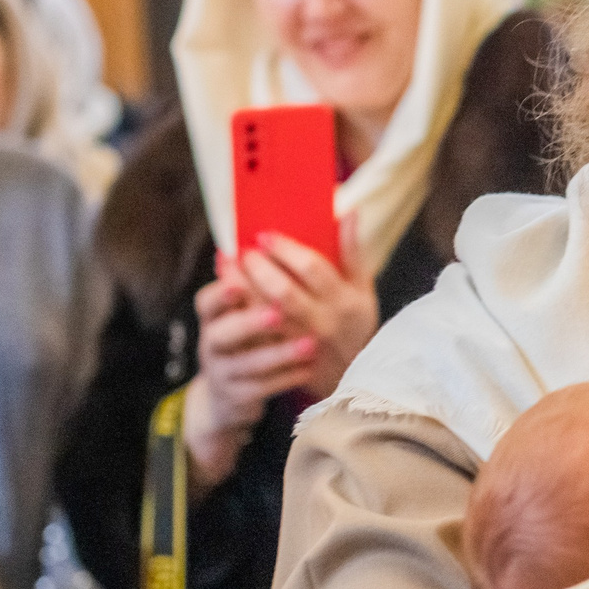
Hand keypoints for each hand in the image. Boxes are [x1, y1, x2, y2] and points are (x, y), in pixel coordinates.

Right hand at [182, 225, 375, 488]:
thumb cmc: (259, 334)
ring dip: (279, 353)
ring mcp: (225, 371)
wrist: (233, 394)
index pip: (209, 298)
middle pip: (226, 330)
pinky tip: (309, 370)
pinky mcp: (240, 396)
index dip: (225, 287)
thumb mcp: (262, 301)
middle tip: (279, 313)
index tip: (242, 269)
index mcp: (218, 311)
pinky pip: (263, 389)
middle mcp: (215, 339)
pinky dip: (287, 378)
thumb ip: (290, 265)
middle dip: (252, 320)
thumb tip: (347, 215)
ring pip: (247, 364)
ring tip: (310, 344)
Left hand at [230, 228, 378, 403]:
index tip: (265, 235)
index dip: (286, 250)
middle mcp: (322, 322)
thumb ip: (353, 252)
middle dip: (257, 267)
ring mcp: (300, 343)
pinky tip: (226, 292)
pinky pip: (253, 333)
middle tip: (242, 250)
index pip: (312, 269)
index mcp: (344, 301)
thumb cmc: (354, 324)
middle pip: (282, 292)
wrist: (349, 376)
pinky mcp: (281, 358)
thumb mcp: (362, 290)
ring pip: (262, 314)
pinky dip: (236, 310)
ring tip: (226, 265)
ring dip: (240, 287)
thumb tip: (349, 212)